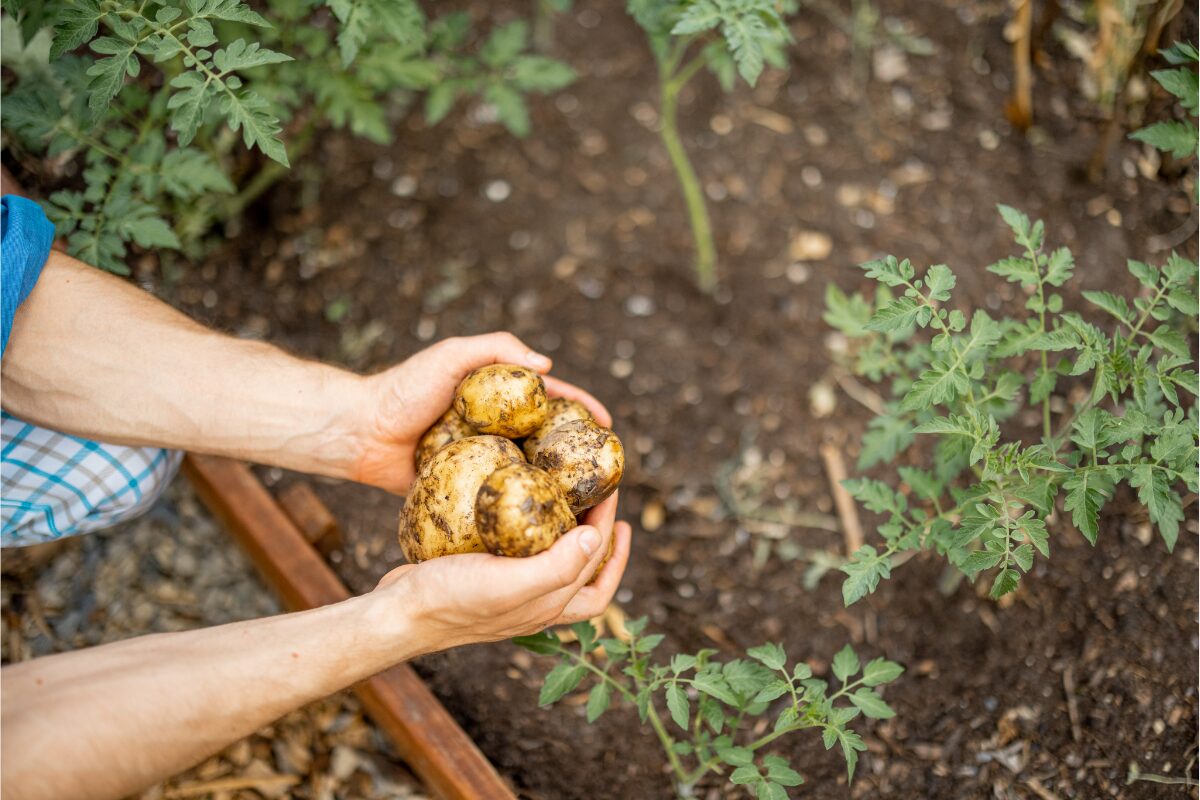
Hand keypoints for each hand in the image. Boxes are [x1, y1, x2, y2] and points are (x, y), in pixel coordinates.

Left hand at [348, 332, 611, 493]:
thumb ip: (495, 349)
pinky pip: (498, 503)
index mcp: (500, 398)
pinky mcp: (467, 492)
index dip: (584, 412)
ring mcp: (484, 463)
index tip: (609, 430)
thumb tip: (546, 365)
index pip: (553, 402)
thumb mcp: (450, 356)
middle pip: (549, 444)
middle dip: (579, 458)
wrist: (360, 432)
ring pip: (529, 477)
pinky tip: (542, 530)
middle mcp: (498, 431)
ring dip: (557, 492)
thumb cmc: (404, 389)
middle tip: (606, 479)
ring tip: (585, 509)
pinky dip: (520, 514)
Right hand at [376, 493, 631, 652]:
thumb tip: (596, 538)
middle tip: (598, 492)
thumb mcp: (510, 584)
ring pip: (553, 562)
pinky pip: (518, 551)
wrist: (398, 612)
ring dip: (568, 532)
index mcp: (547, 607)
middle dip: (597, 533)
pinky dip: (528, 529)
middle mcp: (533, 602)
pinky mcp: (483, 575)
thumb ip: (557, 567)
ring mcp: (508, 590)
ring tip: (568, 498)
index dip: (615, 547)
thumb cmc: (452, 600)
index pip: (597, 577)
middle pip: (581, 569)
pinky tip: (518, 504)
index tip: (615, 506)